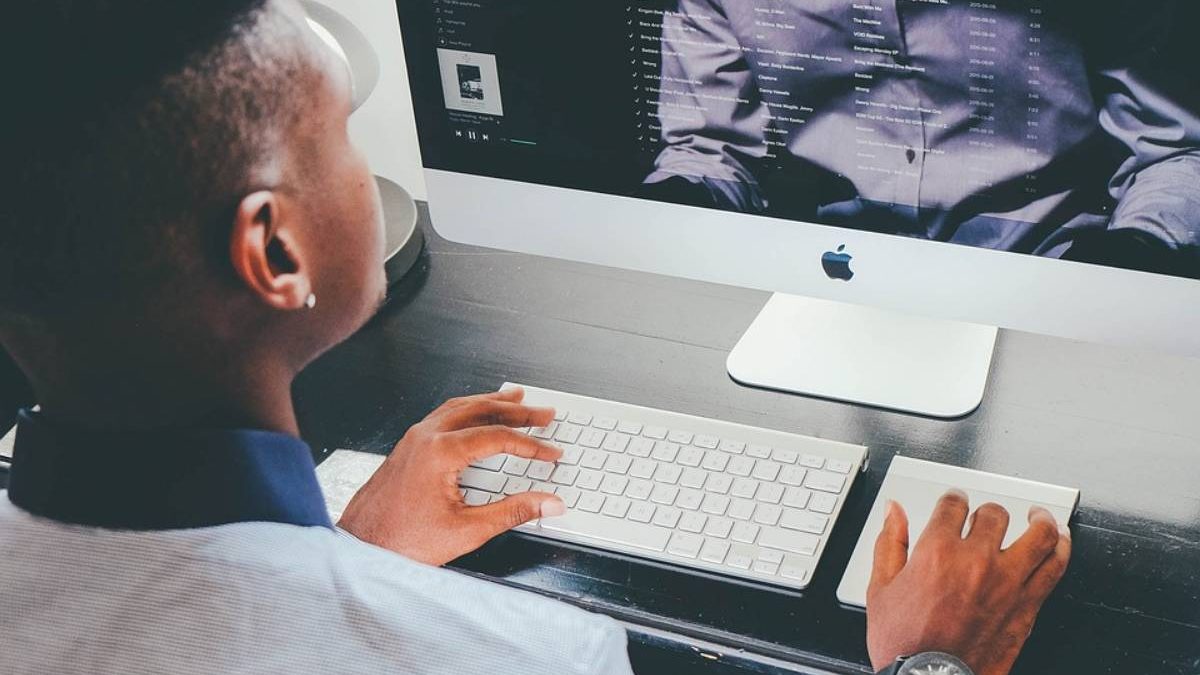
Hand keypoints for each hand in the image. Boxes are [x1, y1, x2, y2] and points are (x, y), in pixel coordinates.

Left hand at [337, 388, 564, 565]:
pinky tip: (475, 413)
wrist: (360, 547)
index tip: (550, 452)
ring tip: (515, 398)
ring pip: (460, 407)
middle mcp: (425, 437)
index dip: (530, 444)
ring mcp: (414, 438)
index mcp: (440, 452)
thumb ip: (513, 512)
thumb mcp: (468, 531)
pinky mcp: (408, 445)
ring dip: (491, 402)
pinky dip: (468, 409)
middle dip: (517, 411)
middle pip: (481, 411)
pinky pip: (443, 415)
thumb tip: (548, 504)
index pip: (497, 437)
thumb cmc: (402, 541)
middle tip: (544, 412)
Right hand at [866, 491, 1071, 674]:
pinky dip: (1062, 548)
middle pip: (995, 514)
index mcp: (937, 552)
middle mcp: (976, 561)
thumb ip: (889, 544)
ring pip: (1039, 535)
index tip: (955, 502)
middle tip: (987, 517)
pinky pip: (1055, 567)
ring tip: (1039, 516)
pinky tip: (1059, 543)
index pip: (953, 505)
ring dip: (1041, 520)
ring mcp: (1007, 583)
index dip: (954, 498)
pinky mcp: (1027, 606)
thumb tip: (893, 512)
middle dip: (989, 511)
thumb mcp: (881, 589)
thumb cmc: (905, 643)